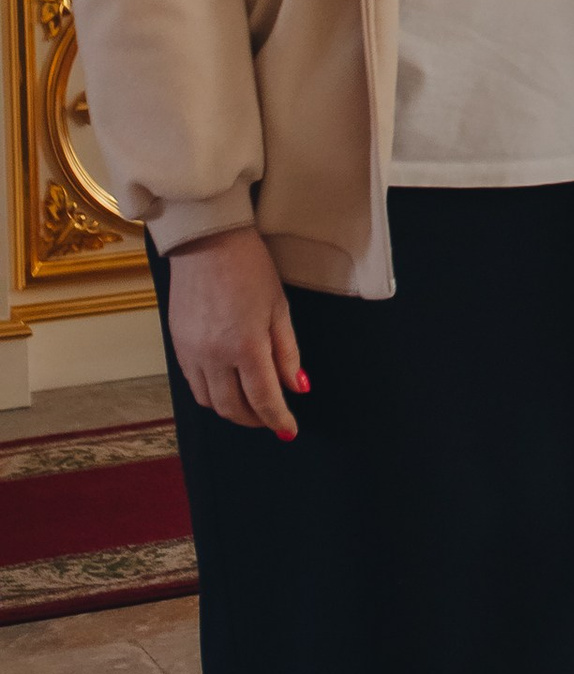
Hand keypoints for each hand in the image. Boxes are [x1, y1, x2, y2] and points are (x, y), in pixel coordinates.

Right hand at [165, 226, 303, 435]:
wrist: (207, 242)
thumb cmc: (250, 269)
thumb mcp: (279, 308)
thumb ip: (287, 353)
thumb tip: (296, 388)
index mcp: (245, 346)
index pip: (263, 399)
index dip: (278, 420)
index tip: (289, 430)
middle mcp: (213, 356)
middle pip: (233, 408)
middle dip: (255, 420)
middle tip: (272, 418)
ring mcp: (191, 353)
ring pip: (210, 402)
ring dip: (232, 410)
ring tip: (252, 405)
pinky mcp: (176, 346)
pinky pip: (193, 385)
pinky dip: (212, 395)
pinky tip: (228, 387)